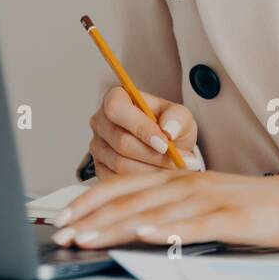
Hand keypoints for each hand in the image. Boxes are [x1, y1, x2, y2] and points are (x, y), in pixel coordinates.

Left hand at [52, 168, 278, 249]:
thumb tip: (123, 225)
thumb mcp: (197, 201)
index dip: (88, 202)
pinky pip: (193, 224)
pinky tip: (147, 235)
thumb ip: (163, 208)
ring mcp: (207, 198)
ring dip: (116, 226)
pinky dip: (167, 229)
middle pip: (129, 200)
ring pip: (153, 212)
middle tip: (62, 235)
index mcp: (173, 178)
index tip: (62, 219)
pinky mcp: (230, 216)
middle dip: (91, 220)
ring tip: (88, 238)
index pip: (121, 186)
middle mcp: (185, 183)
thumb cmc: (245, 205)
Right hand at [87, 86, 201, 177]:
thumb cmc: (169, 127)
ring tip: (174, 170)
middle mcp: (100, 121)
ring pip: (120, 163)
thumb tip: (169, 130)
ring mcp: (97, 146)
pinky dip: (142, 181)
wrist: (166, 148)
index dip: (140, 127)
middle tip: (179, 162)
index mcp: (115, 98)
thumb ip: (177, 118)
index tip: (165, 144)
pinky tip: (159, 176)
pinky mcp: (99, 169)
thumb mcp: (180, 117)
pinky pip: (118, 179)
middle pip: (121, 142)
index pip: (117, 109)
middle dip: (153, 155)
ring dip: (151, 170)